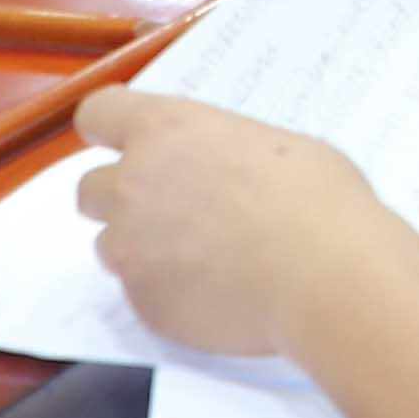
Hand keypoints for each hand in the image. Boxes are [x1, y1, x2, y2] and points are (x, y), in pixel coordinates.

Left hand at [72, 88, 388, 362]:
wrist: (328, 279)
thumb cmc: (318, 201)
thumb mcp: (276, 146)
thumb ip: (224, 153)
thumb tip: (221, 172)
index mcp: (166, 131)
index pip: (98, 113)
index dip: (109, 129)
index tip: (124, 142)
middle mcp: (133, 186)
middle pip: (90, 189)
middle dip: (122, 198)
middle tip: (173, 210)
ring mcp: (132, 249)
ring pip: (112, 246)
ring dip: (143, 249)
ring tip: (203, 258)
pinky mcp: (144, 304)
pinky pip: (142, 294)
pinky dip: (169, 293)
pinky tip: (218, 291)